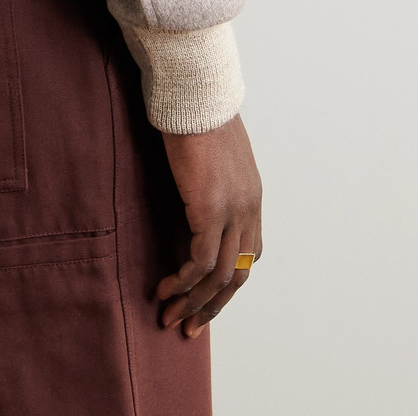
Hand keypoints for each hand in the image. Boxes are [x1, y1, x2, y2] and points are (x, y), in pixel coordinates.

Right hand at [158, 114, 261, 336]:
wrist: (195, 92)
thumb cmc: (196, 110)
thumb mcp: (212, 149)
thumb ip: (209, 173)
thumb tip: (192, 179)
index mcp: (251, 195)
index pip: (249, 253)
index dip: (228, 280)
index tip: (204, 296)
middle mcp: (249, 208)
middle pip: (239, 273)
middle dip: (213, 305)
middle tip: (188, 325)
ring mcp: (233, 211)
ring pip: (221, 276)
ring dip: (195, 302)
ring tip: (170, 316)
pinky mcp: (210, 209)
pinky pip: (201, 261)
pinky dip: (184, 281)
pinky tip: (166, 287)